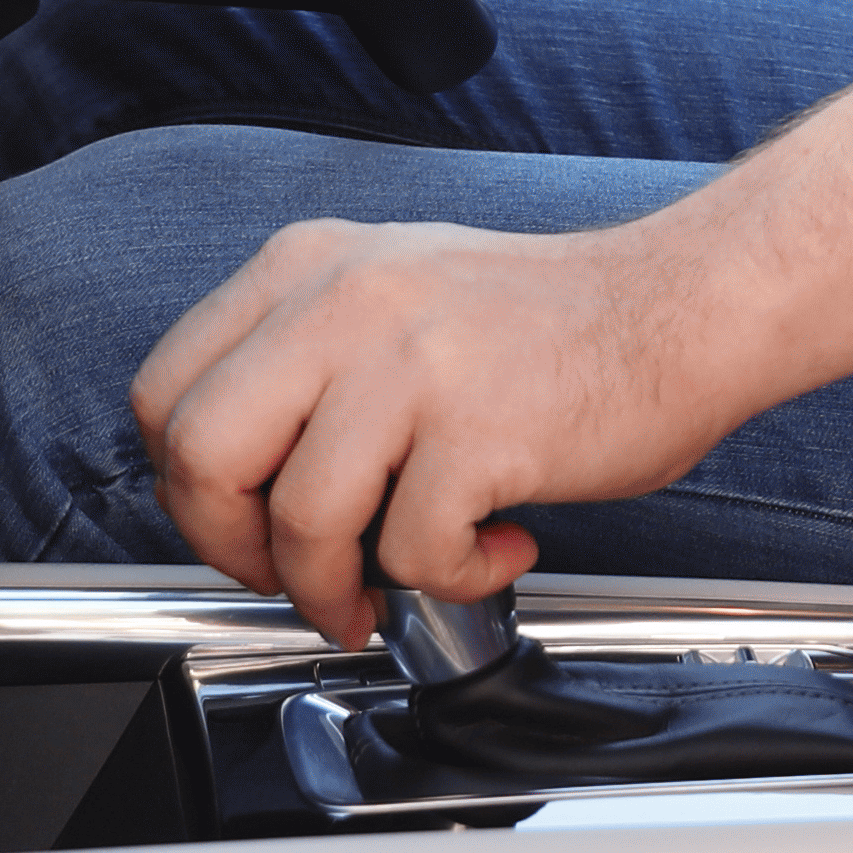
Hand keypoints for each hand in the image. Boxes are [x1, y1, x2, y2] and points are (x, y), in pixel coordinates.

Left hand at [127, 212, 722, 643]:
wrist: (685, 307)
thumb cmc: (551, 324)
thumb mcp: (394, 296)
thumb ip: (303, 360)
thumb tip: (235, 490)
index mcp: (310, 266)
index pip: (167, 393)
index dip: (187, 487)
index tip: (241, 525)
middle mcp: (347, 301)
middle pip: (203, 456)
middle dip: (237, 549)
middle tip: (295, 576)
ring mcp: (412, 362)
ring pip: (301, 520)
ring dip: (339, 586)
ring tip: (394, 584)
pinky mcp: (479, 429)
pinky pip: (412, 552)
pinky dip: (448, 580)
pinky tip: (492, 547)